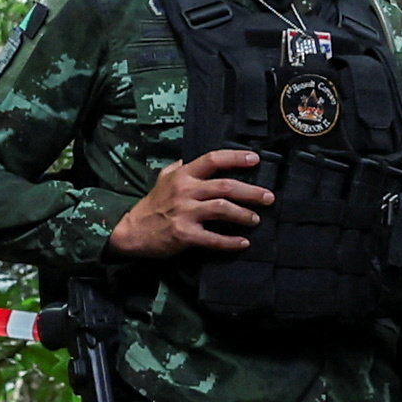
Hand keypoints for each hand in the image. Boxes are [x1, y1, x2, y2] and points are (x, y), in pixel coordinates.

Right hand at [106, 148, 269, 260]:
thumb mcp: (163, 178)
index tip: (255, 159)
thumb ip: (181, 167)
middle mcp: (185, 191)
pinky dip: (230, 242)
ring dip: (243, 215)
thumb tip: (197, 158)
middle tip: (268, 198)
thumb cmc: (152, 204)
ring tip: (256, 219)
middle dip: (251, 192)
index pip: (212, 160)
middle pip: (225, 187)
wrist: (133, 231)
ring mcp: (185, 213)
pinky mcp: (184, 234)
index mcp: (183, 175)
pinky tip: (243, 243)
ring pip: (222, 209)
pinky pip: (213, 238)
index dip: (236, 158)